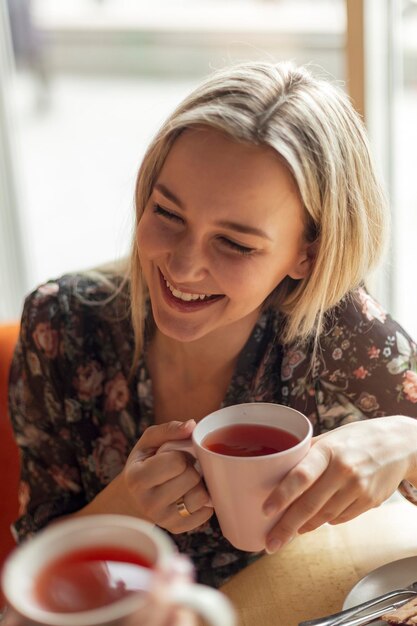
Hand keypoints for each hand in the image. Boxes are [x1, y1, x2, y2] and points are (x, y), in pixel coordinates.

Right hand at [121, 420, 212, 532]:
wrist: (134, 497)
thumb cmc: (145, 463)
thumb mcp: (149, 441)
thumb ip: (169, 429)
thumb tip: (191, 425)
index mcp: (137, 478)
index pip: (176, 462)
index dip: (181, 455)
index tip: (174, 456)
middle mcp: (148, 503)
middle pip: (191, 478)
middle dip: (190, 468)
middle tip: (180, 469)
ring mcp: (163, 520)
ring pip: (201, 496)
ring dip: (198, 484)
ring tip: (186, 481)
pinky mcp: (177, 529)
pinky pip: (206, 513)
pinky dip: (203, 501)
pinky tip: (190, 494)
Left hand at [263, 416, 416, 552]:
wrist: (400, 444)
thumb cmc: (358, 438)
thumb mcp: (331, 437)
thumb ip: (307, 452)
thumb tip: (277, 466)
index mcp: (329, 450)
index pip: (301, 475)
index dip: (282, 495)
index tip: (265, 510)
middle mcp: (343, 470)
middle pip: (310, 504)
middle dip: (287, 526)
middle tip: (270, 543)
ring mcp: (358, 488)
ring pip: (324, 516)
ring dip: (304, 526)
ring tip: (288, 532)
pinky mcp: (370, 502)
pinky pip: (341, 518)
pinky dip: (326, 521)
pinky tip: (316, 520)